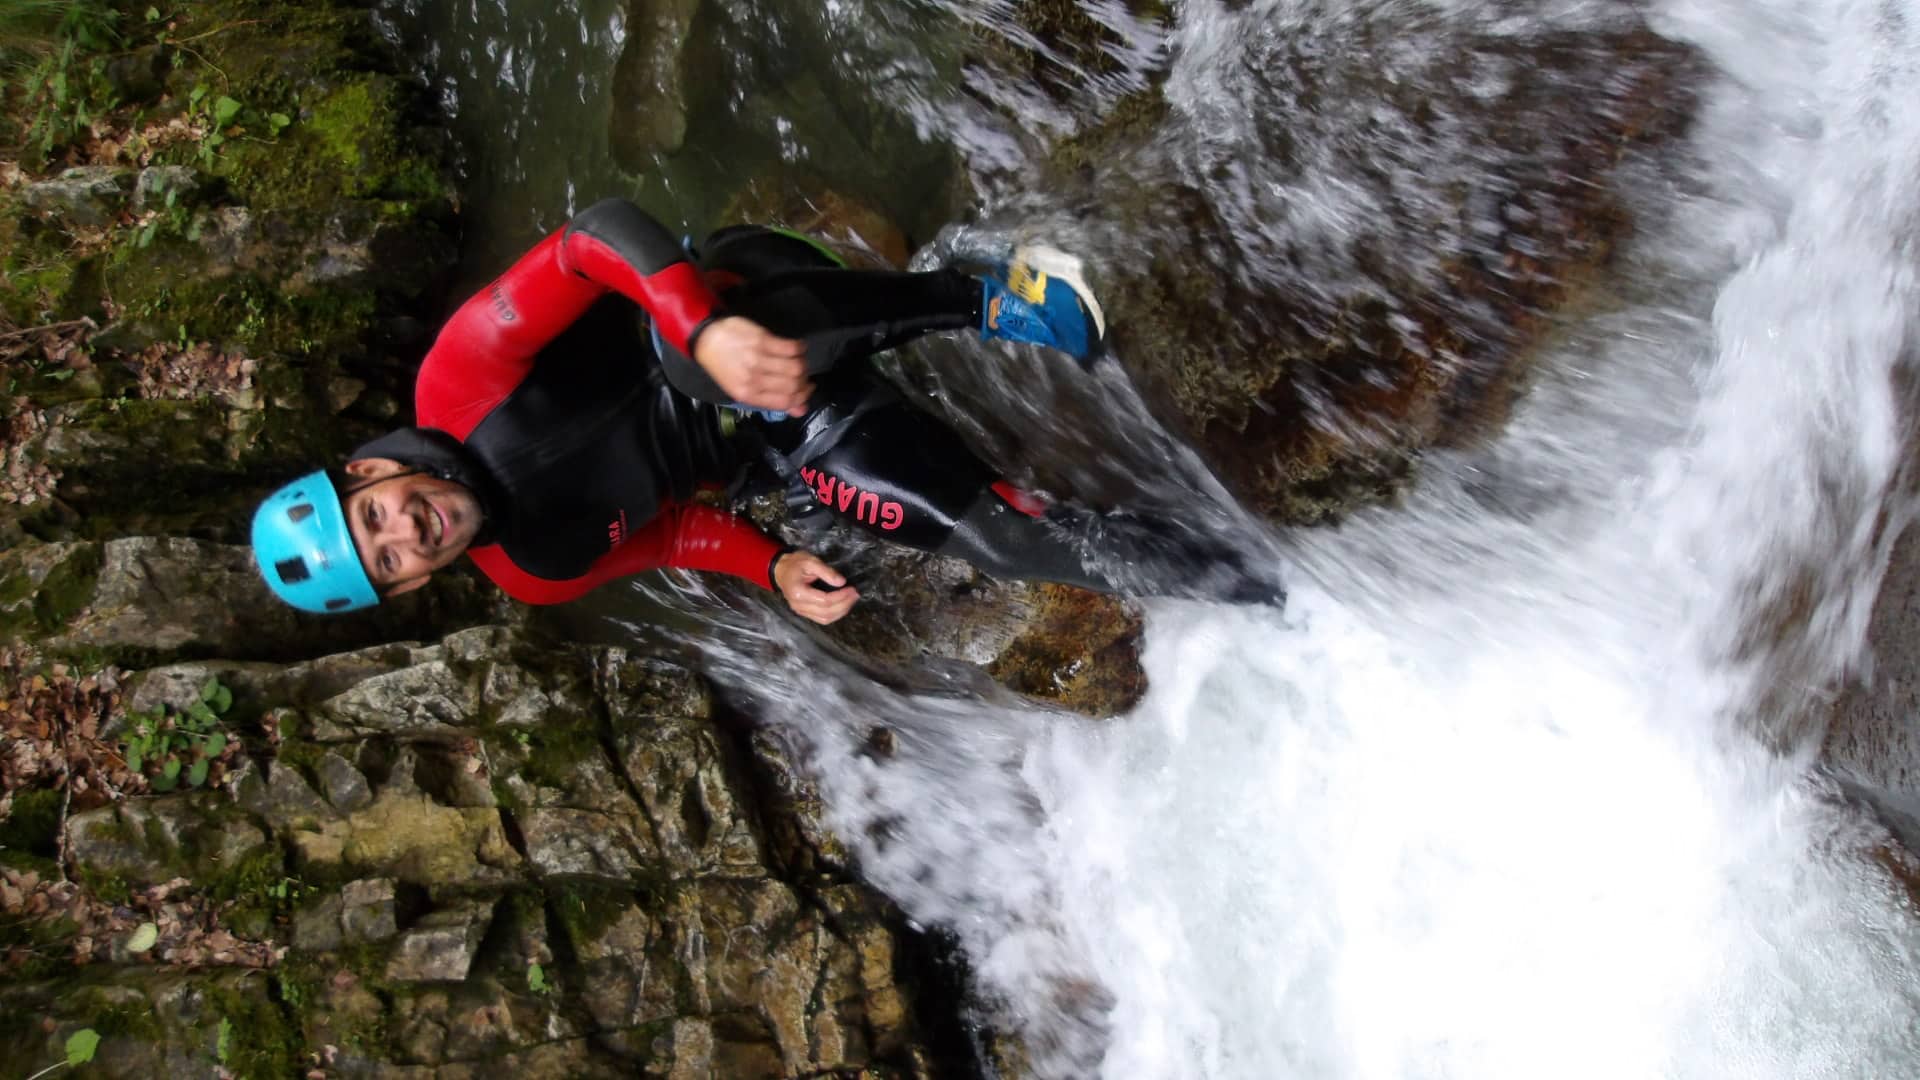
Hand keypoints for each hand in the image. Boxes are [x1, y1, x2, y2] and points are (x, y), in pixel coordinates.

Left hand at [693, 316, 811, 414]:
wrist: (707, 339)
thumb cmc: (724, 366)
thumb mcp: (742, 389)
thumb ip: (771, 400)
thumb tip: (800, 410)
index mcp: (748, 395)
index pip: (785, 402)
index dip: (802, 397)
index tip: (807, 390)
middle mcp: (754, 379)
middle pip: (793, 385)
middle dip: (805, 382)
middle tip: (804, 376)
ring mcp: (758, 359)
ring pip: (795, 367)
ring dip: (804, 365)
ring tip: (800, 362)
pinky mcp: (762, 340)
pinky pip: (791, 347)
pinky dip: (800, 348)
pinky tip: (797, 348)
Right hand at [774, 550, 858, 624]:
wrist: (780, 570)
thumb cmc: (795, 563)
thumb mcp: (810, 561)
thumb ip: (826, 571)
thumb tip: (841, 582)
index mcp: (798, 593)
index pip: (824, 600)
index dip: (841, 596)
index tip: (851, 588)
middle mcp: (798, 606)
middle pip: (826, 612)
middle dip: (844, 604)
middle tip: (855, 594)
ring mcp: (801, 611)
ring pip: (825, 618)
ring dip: (841, 611)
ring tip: (852, 600)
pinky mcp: (805, 613)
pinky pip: (822, 618)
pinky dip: (835, 614)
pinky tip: (843, 605)